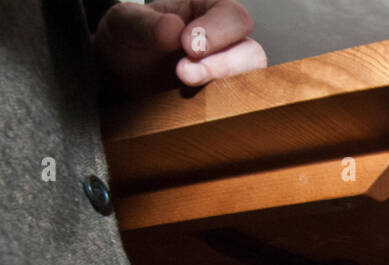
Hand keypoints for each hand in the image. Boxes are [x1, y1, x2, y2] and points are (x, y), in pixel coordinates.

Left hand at [94, 0, 266, 92]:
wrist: (118, 78)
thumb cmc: (127, 43)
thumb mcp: (125, 24)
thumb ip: (146, 24)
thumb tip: (173, 28)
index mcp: (206, 11)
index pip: (233, 16)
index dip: (218, 31)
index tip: (187, 44)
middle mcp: (224, 42)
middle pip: (252, 53)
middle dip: (223, 65)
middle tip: (185, 73)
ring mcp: (226, 74)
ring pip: (251, 83)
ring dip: (223, 89)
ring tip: (187, 88)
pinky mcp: (222, 102)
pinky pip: (236, 107)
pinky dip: (220, 109)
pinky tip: (194, 108)